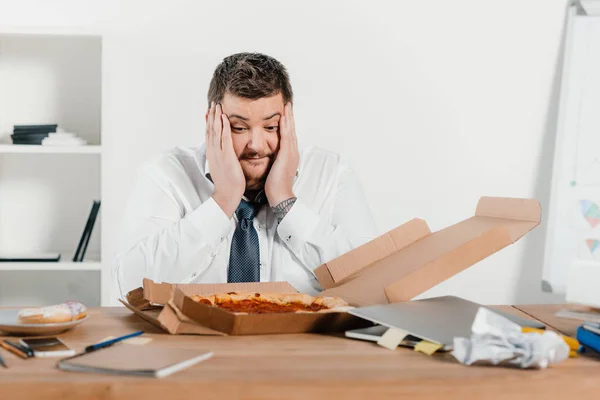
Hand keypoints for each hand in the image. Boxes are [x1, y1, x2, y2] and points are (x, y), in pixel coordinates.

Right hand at [206, 102, 244, 216]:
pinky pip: (225, 138)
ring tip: (217, 105)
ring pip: (216, 131)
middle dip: (212, 115)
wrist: (227, 195)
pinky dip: (224, 127)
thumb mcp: (223, 167)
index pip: (209, 135)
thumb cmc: (228, 184)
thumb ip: (223, 158)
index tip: (211, 111)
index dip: (209, 122)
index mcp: (212, 154)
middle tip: (213, 102)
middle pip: (211, 129)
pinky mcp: (226, 156)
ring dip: (216, 117)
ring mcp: (218, 153)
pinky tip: (224, 118)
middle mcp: (213, 152)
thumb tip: (225, 154)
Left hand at [265, 102, 298, 205]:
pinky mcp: (287, 155)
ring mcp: (291, 153)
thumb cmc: (275, 185)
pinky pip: (286, 137)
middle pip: (291, 130)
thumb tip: (270, 156)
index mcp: (289, 155)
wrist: (281, 195)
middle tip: (287, 104)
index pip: (288, 135)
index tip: (284, 113)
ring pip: (290, 131)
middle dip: (290, 116)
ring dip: (288, 117)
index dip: (287, 123)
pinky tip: (283, 118)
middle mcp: (292, 152)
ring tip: (286, 106)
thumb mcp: (274, 169)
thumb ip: (274, 160)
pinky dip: (285, 126)